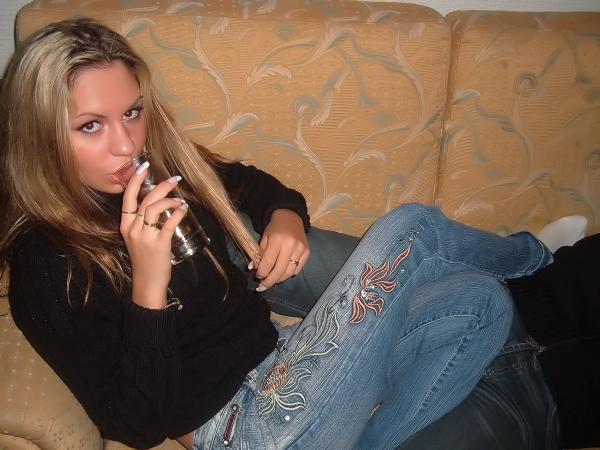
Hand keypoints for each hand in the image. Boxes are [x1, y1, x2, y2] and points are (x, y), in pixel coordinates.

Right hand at [119, 163, 188, 308]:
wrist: (147, 282)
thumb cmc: (144, 259)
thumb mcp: (136, 238)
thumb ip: (142, 222)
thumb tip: (158, 202)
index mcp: (125, 225)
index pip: (127, 197)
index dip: (136, 180)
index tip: (145, 167)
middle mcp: (133, 228)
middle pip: (145, 199)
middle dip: (161, 186)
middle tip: (174, 180)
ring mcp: (145, 236)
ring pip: (155, 208)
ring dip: (170, 200)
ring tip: (180, 201)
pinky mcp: (159, 244)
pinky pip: (169, 222)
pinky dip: (178, 213)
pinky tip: (183, 210)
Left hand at [253, 209, 309, 289]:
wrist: (290, 218)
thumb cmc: (274, 228)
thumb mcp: (264, 238)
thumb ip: (259, 254)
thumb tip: (254, 269)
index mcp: (277, 240)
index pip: (269, 262)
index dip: (262, 273)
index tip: (257, 277)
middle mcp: (290, 245)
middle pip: (279, 270)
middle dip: (269, 281)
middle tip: (262, 287)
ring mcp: (300, 249)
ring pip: (289, 272)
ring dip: (279, 279)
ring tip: (272, 281)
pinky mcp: (307, 252)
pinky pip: (298, 269)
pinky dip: (289, 274)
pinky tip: (282, 274)